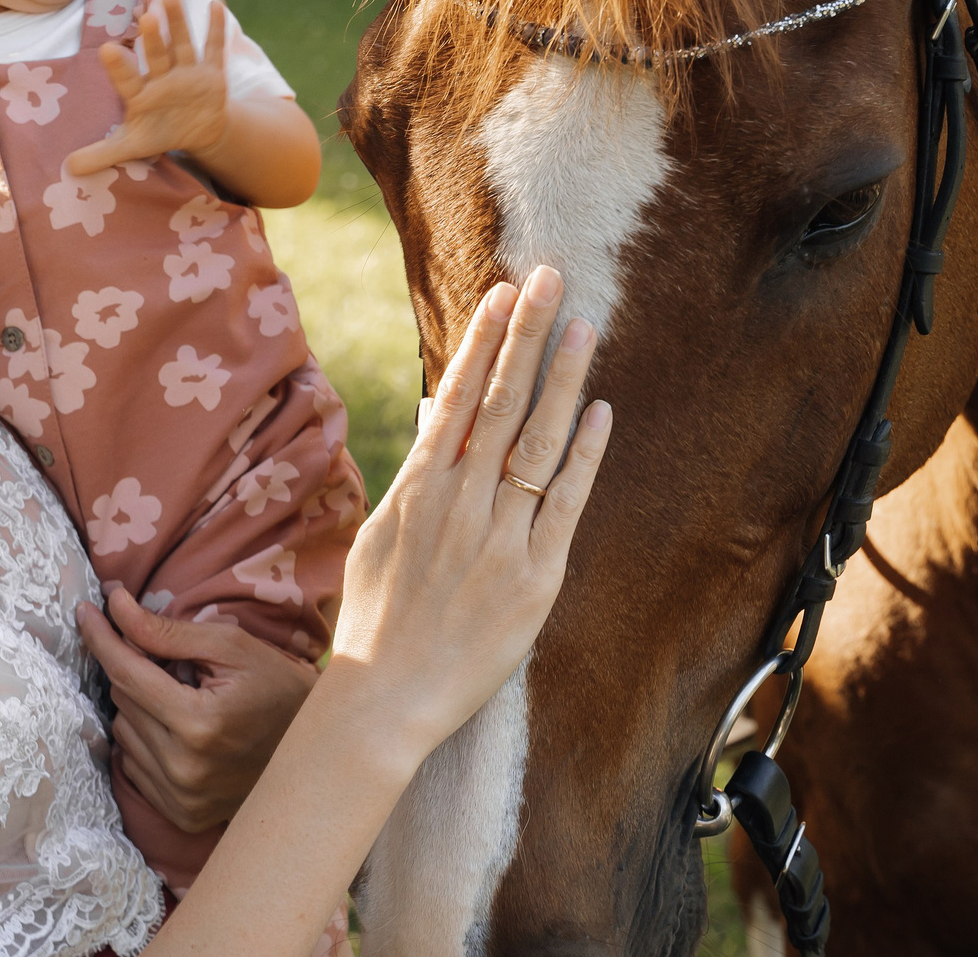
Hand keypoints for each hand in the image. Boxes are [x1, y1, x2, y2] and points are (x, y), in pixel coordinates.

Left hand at [64, 0, 230, 177]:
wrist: (198, 129)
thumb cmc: (161, 132)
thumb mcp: (134, 146)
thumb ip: (103, 153)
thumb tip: (67, 168)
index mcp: (141, 94)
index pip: (127, 79)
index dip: (118, 67)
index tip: (106, 50)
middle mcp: (162, 77)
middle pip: (156, 56)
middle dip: (152, 39)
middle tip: (144, 17)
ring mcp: (187, 72)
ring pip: (182, 45)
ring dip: (178, 22)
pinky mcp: (211, 73)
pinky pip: (214, 49)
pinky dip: (216, 28)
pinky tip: (216, 3)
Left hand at [75, 587, 318, 832]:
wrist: (313, 750)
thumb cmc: (276, 686)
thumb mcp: (230, 645)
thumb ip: (167, 631)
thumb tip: (114, 606)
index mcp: (199, 723)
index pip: (127, 673)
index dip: (102, 637)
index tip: (84, 611)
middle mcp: (184, 768)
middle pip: (123, 700)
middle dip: (135, 669)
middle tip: (170, 659)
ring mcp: (181, 798)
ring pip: (124, 732)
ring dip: (140, 706)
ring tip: (182, 698)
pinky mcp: (180, 815)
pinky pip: (134, 765)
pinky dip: (147, 740)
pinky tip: (179, 729)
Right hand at [322, 266, 609, 767]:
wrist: (384, 699)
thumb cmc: (377, 618)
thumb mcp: (383, 532)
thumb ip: (417, 471)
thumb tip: (438, 414)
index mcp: (419, 488)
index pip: (455, 395)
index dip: (482, 341)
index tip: (502, 293)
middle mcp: (459, 503)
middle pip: (501, 402)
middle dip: (526, 336)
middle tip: (550, 277)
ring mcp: (498, 538)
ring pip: (537, 443)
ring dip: (561, 379)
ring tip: (583, 326)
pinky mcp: (534, 578)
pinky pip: (565, 505)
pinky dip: (584, 457)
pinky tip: (600, 412)